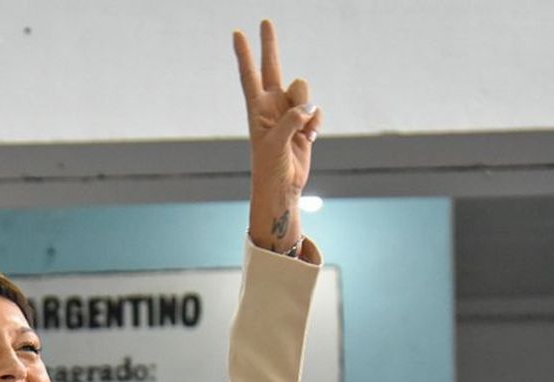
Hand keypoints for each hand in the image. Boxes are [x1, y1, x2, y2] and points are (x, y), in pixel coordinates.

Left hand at [233, 21, 321, 250]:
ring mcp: (289, 112)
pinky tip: (310, 137)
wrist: (283, 188)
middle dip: (270, 44)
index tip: (237, 33)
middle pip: (273, 67)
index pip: (249, 75)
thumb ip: (290, 121)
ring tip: (302, 131)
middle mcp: (272, 105)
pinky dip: (317, 122)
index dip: (244, 54)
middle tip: (265, 21)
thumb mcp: (275, 145)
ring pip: (304, 90)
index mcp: (257, 109)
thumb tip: (307, 108)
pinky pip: (317, 109)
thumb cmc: (270, 169)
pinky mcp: (305, 122)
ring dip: (307, 107)